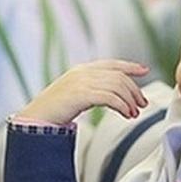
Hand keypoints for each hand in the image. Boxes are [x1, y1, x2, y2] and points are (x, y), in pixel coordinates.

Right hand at [17, 60, 148, 125]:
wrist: (37, 117)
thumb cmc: (55, 109)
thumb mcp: (76, 94)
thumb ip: (93, 90)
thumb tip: (115, 96)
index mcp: (82, 70)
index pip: (112, 64)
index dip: (130, 66)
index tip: (144, 70)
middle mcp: (83, 73)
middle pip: (118, 76)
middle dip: (134, 90)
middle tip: (142, 104)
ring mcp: (81, 82)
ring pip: (116, 86)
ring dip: (129, 101)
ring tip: (133, 113)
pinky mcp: (81, 95)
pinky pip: (109, 97)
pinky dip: (122, 106)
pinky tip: (126, 114)